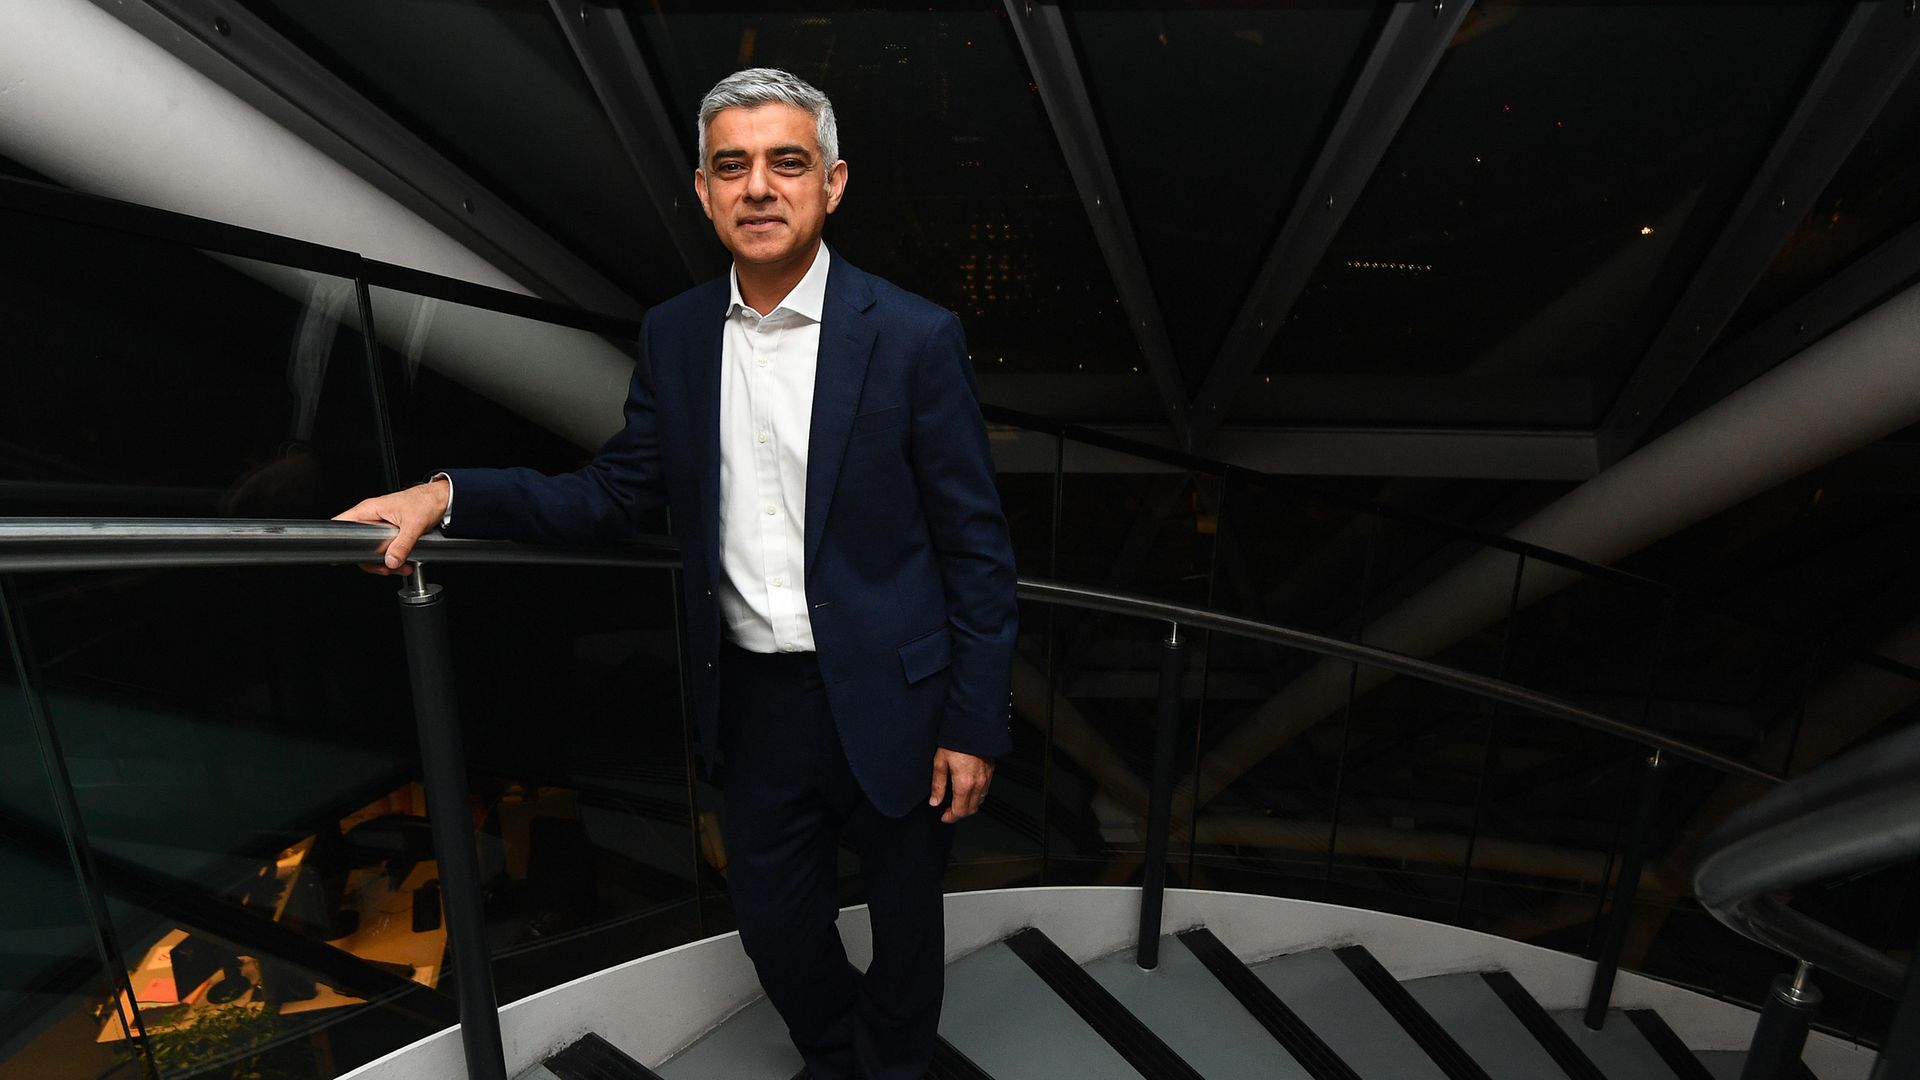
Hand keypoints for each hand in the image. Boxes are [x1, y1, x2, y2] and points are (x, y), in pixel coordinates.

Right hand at [333, 478, 449, 574]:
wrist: (442, 499)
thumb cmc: (426, 501)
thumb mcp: (414, 525)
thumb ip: (402, 544)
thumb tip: (391, 561)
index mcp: (370, 509)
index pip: (342, 523)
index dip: (339, 539)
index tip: (346, 555)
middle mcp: (372, 516)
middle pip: (357, 543)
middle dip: (371, 560)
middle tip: (384, 568)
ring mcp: (380, 524)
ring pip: (372, 548)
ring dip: (385, 562)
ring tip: (399, 568)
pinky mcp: (390, 531)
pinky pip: (385, 547)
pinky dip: (393, 558)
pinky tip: (403, 563)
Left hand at [929, 747, 992, 823]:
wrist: (973, 726)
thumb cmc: (956, 741)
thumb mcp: (940, 762)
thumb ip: (938, 785)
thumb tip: (935, 801)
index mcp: (964, 784)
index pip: (960, 811)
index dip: (951, 817)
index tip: (943, 817)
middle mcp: (978, 784)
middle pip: (971, 809)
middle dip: (959, 814)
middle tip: (948, 811)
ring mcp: (986, 778)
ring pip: (980, 801)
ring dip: (969, 805)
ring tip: (957, 801)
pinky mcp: (990, 771)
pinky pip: (985, 790)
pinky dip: (977, 796)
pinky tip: (968, 790)